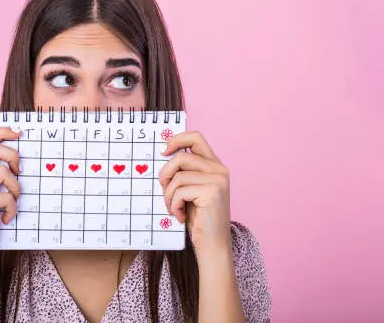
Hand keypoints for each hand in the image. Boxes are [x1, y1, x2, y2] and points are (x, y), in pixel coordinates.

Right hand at [0, 127, 20, 255]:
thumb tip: (18, 158)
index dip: (0, 132)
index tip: (18, 134)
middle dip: (12, 156)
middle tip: (19, 171)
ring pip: (1, 171)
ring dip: (15, 186)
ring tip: (14, 199)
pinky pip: (5, 196)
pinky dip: (12, 207)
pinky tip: (7, 217)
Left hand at [158, 131, 231, 250]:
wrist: (213, 244)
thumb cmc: (198, 218)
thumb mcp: (191, 189)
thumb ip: (185, 171)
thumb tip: (164, 154)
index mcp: (214, 165)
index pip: (196, 137)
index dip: (177, 139)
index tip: (164, 151)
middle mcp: (219, 169)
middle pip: (181, 157)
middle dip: (165, 174)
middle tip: (164, 191)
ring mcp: (217, 180)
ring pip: (177, 176)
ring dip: (168, 195)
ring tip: (173, 208)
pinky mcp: (212, 192)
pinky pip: (180, 191)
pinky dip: (174, 205)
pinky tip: (180, 216)